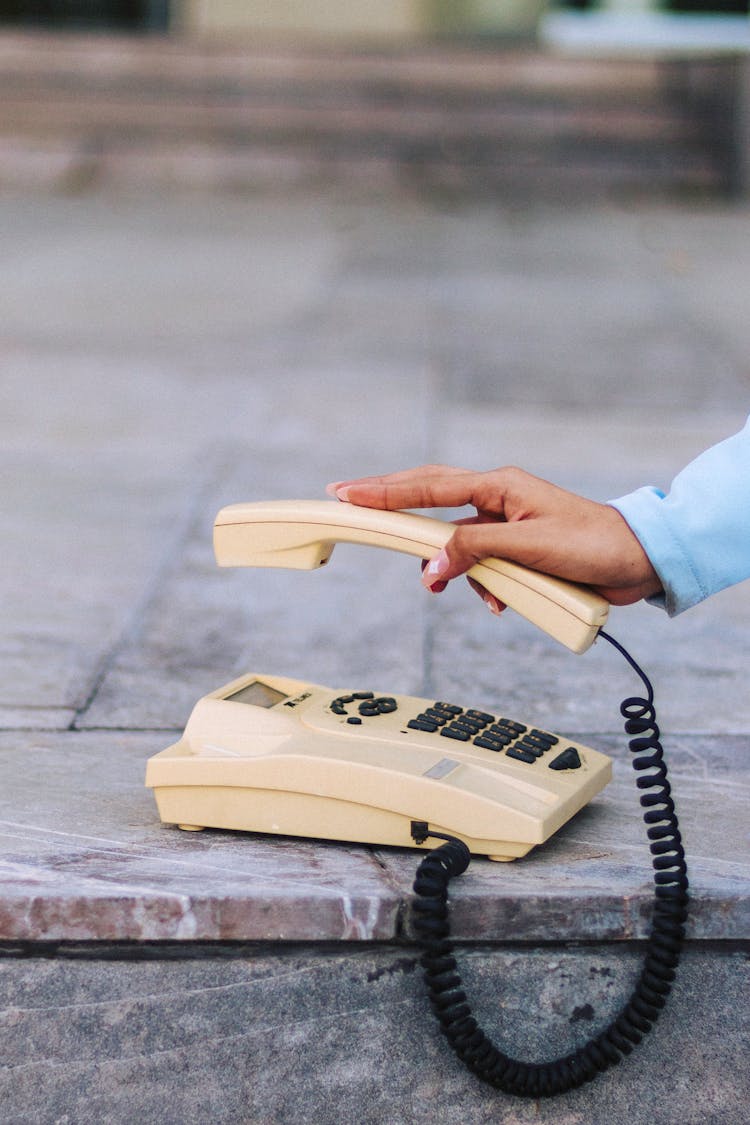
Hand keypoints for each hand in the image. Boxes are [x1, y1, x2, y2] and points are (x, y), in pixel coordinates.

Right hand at [326, 465, 661, 610]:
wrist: (637, 561)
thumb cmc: (593, 544)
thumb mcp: (530, 548)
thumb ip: (477, 552)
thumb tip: (433, 563)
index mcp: (499, 486)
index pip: (428, 486)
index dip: (384, 491)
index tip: (347, 492)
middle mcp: (497, 499)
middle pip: (430, 499)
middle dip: (393, 509)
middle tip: (349, 505)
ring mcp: (505, 523)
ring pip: (455, 541)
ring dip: (449, 567)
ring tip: (437, 586)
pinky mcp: (516, 548)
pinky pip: (480, 564)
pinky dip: (481, 585)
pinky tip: (498, 601)